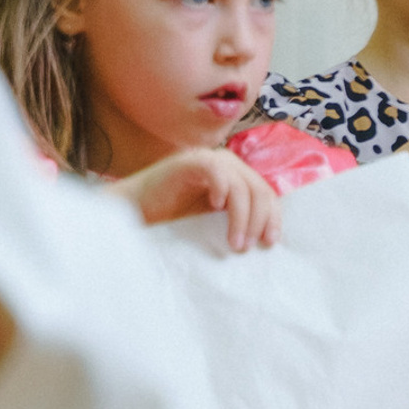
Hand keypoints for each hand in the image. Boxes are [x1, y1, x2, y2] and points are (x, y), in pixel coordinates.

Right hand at [116, 149, 280, 252]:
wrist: (135, 212)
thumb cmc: (175, 220)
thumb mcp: (215, 222)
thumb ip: (240, 221)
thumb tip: (269, 242)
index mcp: (238, 176)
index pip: (266, 194)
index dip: (272, 218)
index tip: (269, 243)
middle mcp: (228, 164)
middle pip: (259, 190)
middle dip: (258, 221)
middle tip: (245, 247)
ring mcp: (208, 160)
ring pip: (242, 186)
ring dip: (241, 217)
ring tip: (234, 242)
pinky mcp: (189, 162)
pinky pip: (215, 170)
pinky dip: (221, 188)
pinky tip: (214, 206)